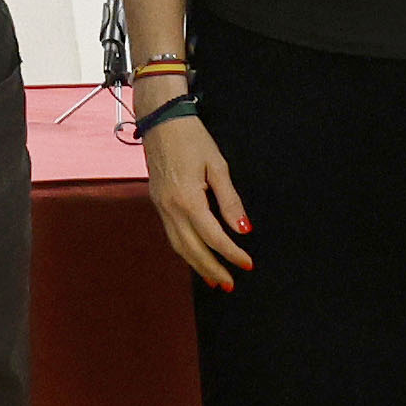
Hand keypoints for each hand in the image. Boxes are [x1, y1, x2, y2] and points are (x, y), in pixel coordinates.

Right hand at [145, 112, 252, 287]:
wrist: (161, 120)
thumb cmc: (192, 139)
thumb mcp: (218, 166)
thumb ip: (230, 201)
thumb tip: (243, 229)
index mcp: (188, 199)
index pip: (214, 237)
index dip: (232, 253)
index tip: (248, 264)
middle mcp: (171, 208)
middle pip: (193, 249)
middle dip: (212, 269)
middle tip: (229, 285)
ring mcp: (161, 207)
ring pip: (179, 246)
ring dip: (197, 265)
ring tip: (213, 279)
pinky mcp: (157, 202)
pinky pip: (171, 235)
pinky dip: (185, 250)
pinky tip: (195, 256)